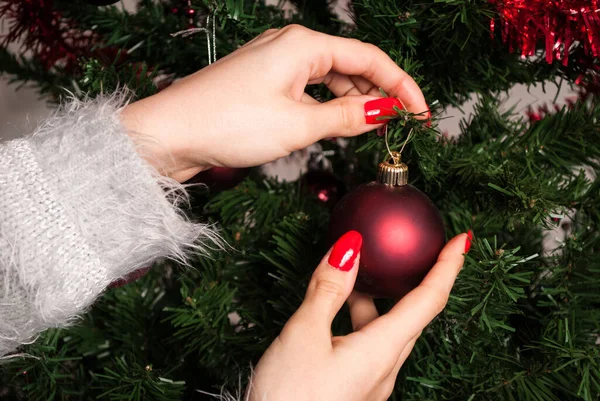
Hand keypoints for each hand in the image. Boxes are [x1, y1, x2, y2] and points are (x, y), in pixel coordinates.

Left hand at [121, 25, 427, 181]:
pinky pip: (309, 89)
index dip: (402, 86)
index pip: (371, 59)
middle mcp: (291, 46)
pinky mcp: (263, 83)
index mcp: (304, 45)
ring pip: (330, 78)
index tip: (422, 114)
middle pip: (352, 65)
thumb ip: (347, 116)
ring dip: (354, 101)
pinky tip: (337, 123)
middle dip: (381, 93)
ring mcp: (275, 63)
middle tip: (402, 125)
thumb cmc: (228, 123)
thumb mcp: (298, 124)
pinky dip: (328, 106)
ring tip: (375, 128)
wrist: (170, 134)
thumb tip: (385, 111)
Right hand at [249, 231, 468, 400]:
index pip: (428, 301)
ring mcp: (370, 381)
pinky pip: (368, 343)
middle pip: (411, 314)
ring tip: (353, 271)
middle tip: (413, 249)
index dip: (448, 267)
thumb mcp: (303, 333)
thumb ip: (328, 289)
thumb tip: (350, 248)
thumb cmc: (289, 397)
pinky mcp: (354, 387)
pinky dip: (358, 317)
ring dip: (376, 297)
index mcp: (381, 351)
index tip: (463, 240)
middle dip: (415, 278)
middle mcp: (384, 368)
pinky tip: (334, 309)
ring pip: (385, 328)